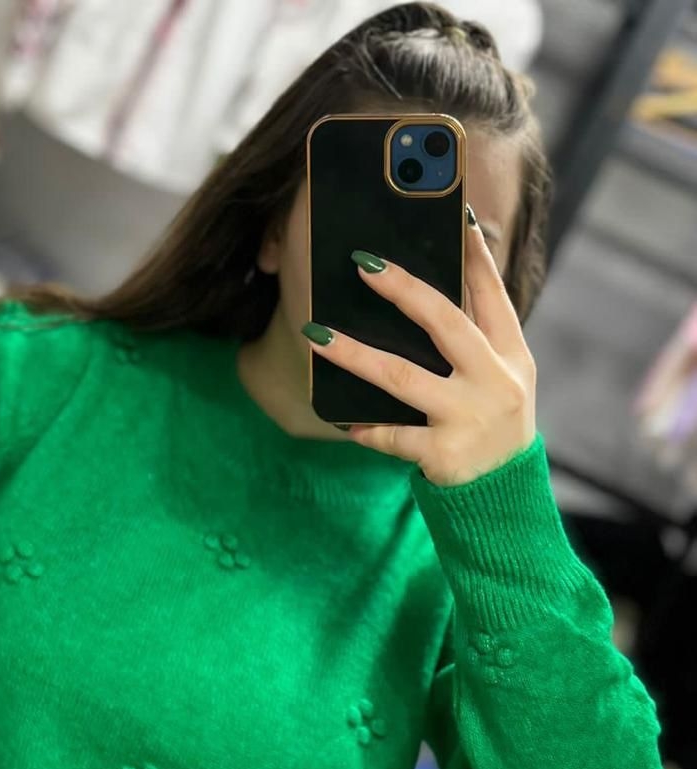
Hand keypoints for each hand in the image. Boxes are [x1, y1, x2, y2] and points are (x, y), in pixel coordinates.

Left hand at [303, 212, 536, 486]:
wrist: (501, 498)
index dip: (474, 254)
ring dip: (354, 354)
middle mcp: (495, 381)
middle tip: (361, 265)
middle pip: (444, 323)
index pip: (492, 293)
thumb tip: (419, 296)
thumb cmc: (488, 429)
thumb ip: (470, 343)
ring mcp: (469, 417)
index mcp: (510, 355)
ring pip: (401, 377)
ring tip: (316, 336)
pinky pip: (391, 435)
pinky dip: (364, 427)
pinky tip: (341, 419)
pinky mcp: (444, 453)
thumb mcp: (497, 381)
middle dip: (402, 289)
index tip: (457, 214)